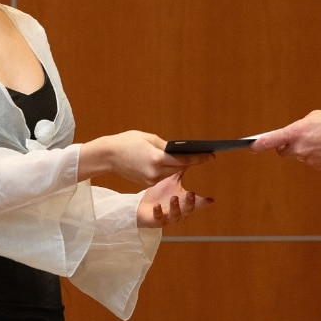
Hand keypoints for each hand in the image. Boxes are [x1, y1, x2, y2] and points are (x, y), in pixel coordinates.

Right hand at [80, 131, 212, 185]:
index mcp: (156, 158)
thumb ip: (166, 146)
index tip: (211, 155)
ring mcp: (150, 179)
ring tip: (194, 158)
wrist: (108, 155)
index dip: (199, 158)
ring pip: (172, 173)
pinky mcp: (146, 183)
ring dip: (181, 165)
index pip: (183, 159)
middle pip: (180, 167)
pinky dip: (170, 169)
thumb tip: (179, 151)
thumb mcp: (149, 138)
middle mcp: (155, 172)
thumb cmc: (127, 142)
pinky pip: (163, 175)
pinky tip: (177, 163)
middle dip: (191, 161)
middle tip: (206, 154)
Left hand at [137, 171, 213, 227]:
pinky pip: (158, 218)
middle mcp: (178, 211)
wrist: (142, 206)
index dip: (203, 202)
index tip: (210, 200)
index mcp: (183, 202)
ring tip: (174, 198)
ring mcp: (167, 217)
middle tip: (191, 193)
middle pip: (188, 209)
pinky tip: (157, 206)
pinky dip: (158, 212)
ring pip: (175, 215)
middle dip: (190, 203)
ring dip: (175, 207)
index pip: (196, 203)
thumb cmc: (159, 194)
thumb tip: (188, 156)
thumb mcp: (171, 181)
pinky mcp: (156, 220)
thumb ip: (179, 171)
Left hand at [250, 110, 320, 169]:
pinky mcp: (319, 167)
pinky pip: (312, 161)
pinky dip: (317, 156)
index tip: (251, 147)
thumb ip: (299, 127)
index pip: (272, 141)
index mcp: (297, 132)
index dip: (259, 145)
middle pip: (284, 151)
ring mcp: (309, 159)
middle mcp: (300, 148)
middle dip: (287, 146)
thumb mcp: (314, 117)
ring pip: (300, 156)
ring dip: (306, 149)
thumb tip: (292, 135)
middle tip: (298, 139)